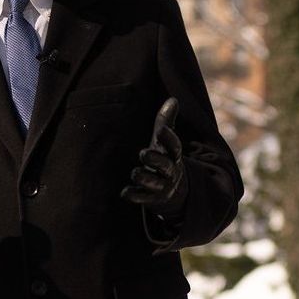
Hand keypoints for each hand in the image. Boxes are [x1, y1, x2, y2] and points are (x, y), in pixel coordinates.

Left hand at [120, 98, 187, 217]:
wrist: (174, 194)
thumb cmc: (164, 160)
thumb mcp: (164, 143)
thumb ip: (166, 122)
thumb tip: (173, 99)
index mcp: (173, 156)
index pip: (175, 146)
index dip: (169, 138)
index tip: (161, 130)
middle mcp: (170, 171)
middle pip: (166, 166)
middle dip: (156, 160)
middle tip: (143, 153)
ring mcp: (161, 187)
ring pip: (154, 183)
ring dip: (144, 178)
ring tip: (135, 172)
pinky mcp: (151, 199)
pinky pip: (143, 199)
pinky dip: (135, 196)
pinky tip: (124, 192)